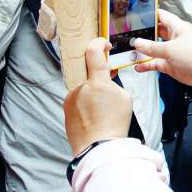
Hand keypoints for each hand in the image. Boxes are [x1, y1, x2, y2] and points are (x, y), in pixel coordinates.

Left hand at [63, 39, 132, 155]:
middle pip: (89, 72)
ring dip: (92, 93)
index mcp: (97, 82)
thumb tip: (107, 80)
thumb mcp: (125, 98)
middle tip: (107, 83)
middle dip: (98, 76)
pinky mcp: (66, 109)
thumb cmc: (114, 125)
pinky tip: (95, 116)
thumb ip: (114, 83)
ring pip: (84, 87)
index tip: (103, 44)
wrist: (99, 148)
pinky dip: (86, 104)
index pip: (94, 52)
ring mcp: (71, 99)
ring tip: (103, 110)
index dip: (99, 43)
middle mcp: (80, 88)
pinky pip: (78, 100)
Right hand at [133, 9, 191, 87]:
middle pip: (155, 33)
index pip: (160, 16)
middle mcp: (174, 38)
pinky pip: (156, 63)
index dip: (148, 15)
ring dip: (142, 51)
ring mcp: (173, 52)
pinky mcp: (172, 65)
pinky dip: (147, 64)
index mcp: (177, 27)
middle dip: (142, 35)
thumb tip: (137, 42)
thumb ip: (152, 47)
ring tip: (128, 52)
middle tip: (127, 36)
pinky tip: (137, 66)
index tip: (135, 16)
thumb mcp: (171, 49)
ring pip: (154, 50)